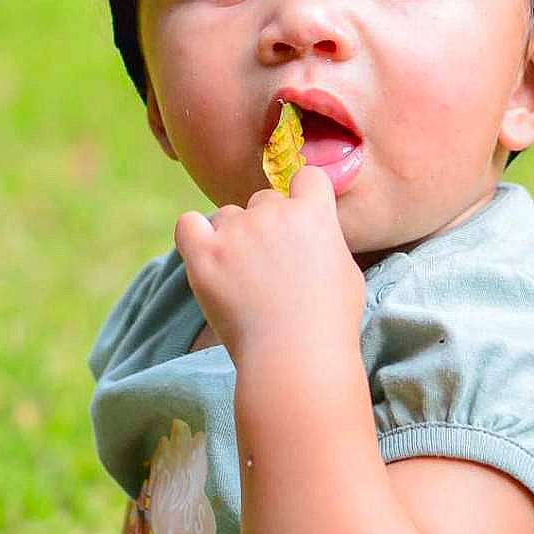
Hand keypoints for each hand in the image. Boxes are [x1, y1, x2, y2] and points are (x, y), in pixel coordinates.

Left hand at [175, 165, 363, 360]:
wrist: (296, 356)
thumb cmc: (329, 322)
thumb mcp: (346, 271)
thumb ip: (325, 239)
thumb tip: (313, 232)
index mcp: (313, 213)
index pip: (307, 177)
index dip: (304, 196)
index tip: (300, 221)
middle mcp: (274, 212)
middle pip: (264, 199)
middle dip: (266, 225)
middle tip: (270, 267)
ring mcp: (237, 231)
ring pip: (227, 215)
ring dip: (232, 237)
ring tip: (243, 280)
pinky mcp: (205, 255)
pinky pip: (188, 224)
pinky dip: (194, 236)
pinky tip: (205, 257)